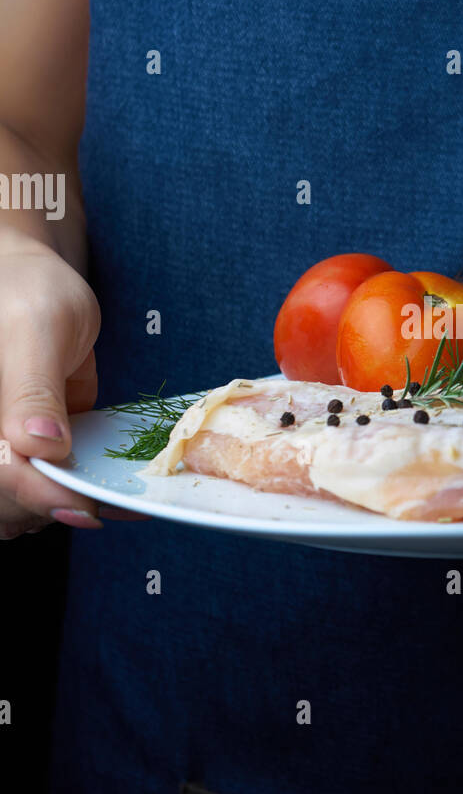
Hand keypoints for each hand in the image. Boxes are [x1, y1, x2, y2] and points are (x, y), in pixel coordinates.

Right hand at [0, 237, 103, 538]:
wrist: (34, 282)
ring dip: (67, 511)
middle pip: (2, 504)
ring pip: (20, 509)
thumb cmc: (26, 291)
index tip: (82, 506)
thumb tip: (39, 445)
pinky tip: (120, 492)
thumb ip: (31, 388)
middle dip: (53, 508)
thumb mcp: (32, 328)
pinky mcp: (29, 453)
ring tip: (120, 499)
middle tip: (112, 501)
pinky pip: (48, 488)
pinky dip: (82, 496)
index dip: (33, 495)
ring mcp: (3, 450)